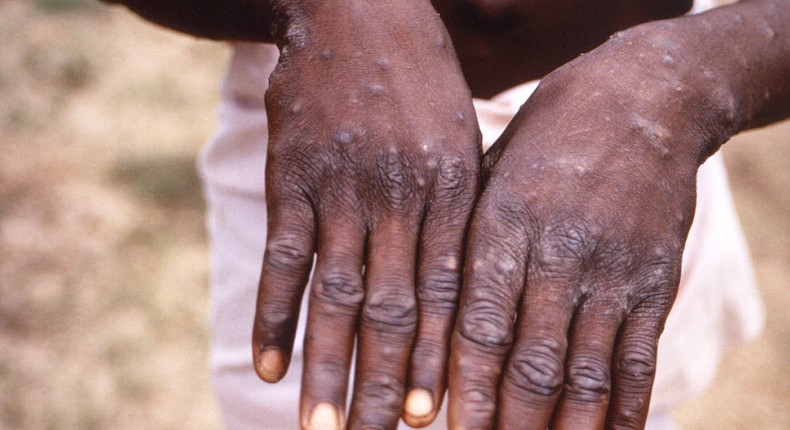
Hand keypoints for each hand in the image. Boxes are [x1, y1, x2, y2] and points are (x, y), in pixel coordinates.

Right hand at [251, 2, 480, 427]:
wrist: (359, 10)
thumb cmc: (421, 84)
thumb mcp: (461, 140)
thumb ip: (459, 213)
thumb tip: (460, 295)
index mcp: (452, 191)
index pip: (447, 296)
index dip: (440, 363)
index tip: (434, 421)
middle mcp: (399, 196)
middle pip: (393, 310)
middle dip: (386, 386)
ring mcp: (341, 187)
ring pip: (336, 294)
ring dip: (327, 367)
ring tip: (321, 427)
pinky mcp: (292, 176)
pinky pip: (282, 257)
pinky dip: (273, 314)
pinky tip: (267, 365)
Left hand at [448, 22, 727, 428]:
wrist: (643, 99)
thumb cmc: (546, 138)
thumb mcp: (489, 171)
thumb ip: (463, 241)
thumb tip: (423, 318)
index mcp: (504, 225)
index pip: (479, 326)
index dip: (463, 389)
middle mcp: (559, 254)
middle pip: (531, 363)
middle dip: (507, 423)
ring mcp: (613, 271)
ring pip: (586, 374)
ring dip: (563, 429)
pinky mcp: (655, 280)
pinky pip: (638, 359)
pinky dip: (624, 411)